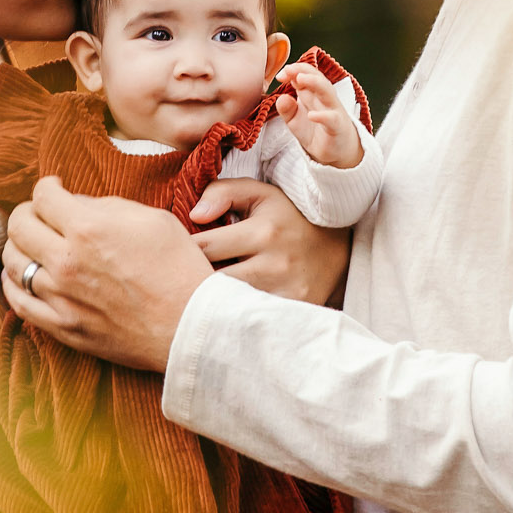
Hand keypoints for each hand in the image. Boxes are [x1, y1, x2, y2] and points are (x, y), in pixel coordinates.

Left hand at [2, 176, 212, 368]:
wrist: (190, 325)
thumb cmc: (179, 268)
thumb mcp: (152, 219)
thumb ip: (107, 206)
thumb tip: (76, 203)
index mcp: (89, 228)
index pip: (44, 196)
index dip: (47, 185)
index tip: (54, 188)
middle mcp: (66, 261)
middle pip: (19, 226)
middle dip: (27, 211)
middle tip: (40, 213)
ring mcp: (60, 298)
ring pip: (13, 262)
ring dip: (19, 246)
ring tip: (33, 243)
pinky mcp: (62, 326)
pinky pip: (18, 302)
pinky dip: (13, 284)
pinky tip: (23, 276)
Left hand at [187, 176, 349, 304]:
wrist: (338, 251)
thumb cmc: (289, 219)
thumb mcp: (260, 194)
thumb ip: (222, 192)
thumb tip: (194, 215)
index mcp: (263, 231)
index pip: (203, 247)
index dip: (181, 252)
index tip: (174, 254)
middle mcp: (274, 265)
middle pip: (210, 282)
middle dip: (189, 281)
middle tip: (176, 280)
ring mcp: (283, 294)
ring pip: (226, 306)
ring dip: (206, 301)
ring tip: (195, 295)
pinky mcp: (289, 314)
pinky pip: (247, 320)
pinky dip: (231, 316)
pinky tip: (224, 309)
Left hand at [275, 64, 362, 169]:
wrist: (337, 151)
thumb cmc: (315, 130)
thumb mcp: (294, 120)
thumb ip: (286, 109)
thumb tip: (281, 97)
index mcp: (312, 93)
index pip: (305, 74)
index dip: (293, 71)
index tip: (280, 76)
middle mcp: (323, 98)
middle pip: (317, 78)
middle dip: (303, 70)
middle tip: (289, 69)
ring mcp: (332, 110)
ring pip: (327, 91)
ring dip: (314, 82)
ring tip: (300, 79)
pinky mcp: (337, 126)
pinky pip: (331, 119)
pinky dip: (322, 116)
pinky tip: (311, 116)